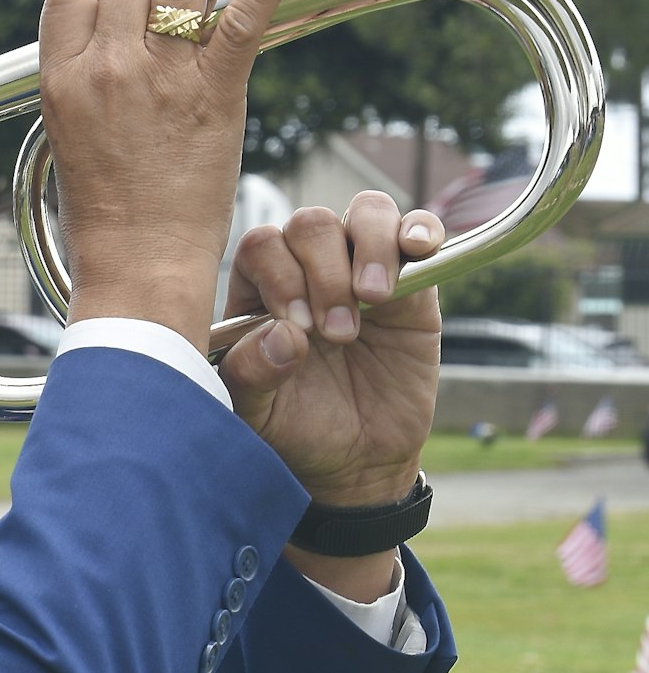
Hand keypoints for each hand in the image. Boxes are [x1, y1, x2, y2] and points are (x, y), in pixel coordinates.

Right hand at [38, 0, 300, 349]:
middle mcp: (105, 70)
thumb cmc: (109, 211)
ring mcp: (158, 79)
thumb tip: (116, 42)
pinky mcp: (213, 94)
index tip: (130, 9)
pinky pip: (241, 18)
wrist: (141, 263)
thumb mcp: (72, 136)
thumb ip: (87, 83)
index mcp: (60, 82)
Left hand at [218, 193, 444, 505]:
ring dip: (370, 249)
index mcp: (257, 289)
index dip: (281, 277)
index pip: (262, 246)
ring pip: (365, 212)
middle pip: (312, 225)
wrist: (355, 459)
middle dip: (325, 274)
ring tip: (373, 300)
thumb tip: (282, 334)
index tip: (299, 328)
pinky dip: (420, 230)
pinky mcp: (413, 284)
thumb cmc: (293, 427)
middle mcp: (305, 267)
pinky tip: (417, 250)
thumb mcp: (256, 413)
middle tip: (338, 334)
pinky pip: (418, 231)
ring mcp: (360, 269)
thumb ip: (251, 373)